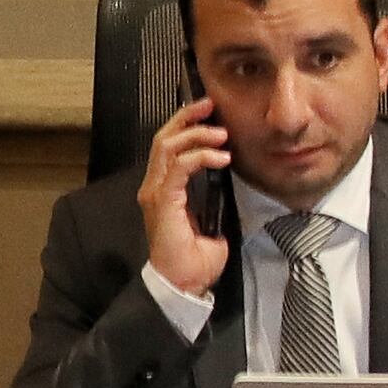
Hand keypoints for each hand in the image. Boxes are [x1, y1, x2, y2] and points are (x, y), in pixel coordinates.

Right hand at [138, 101, 233, 297]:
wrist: (185, 282)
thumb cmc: (197, 255)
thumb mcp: (213, 215)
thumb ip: (216, 194)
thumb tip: (232, 178)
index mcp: (165, 187)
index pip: (168, 145)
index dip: (186, 123)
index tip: (211, 111)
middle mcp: (155, 186)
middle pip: (163, 138)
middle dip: (187, 117)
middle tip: (211, 105)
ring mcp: (156, 193)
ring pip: (168, 148)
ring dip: (196, 134)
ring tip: (222, 134)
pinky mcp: (163, 203)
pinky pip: (179, 169)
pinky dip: (200, 156)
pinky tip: (222, 157)